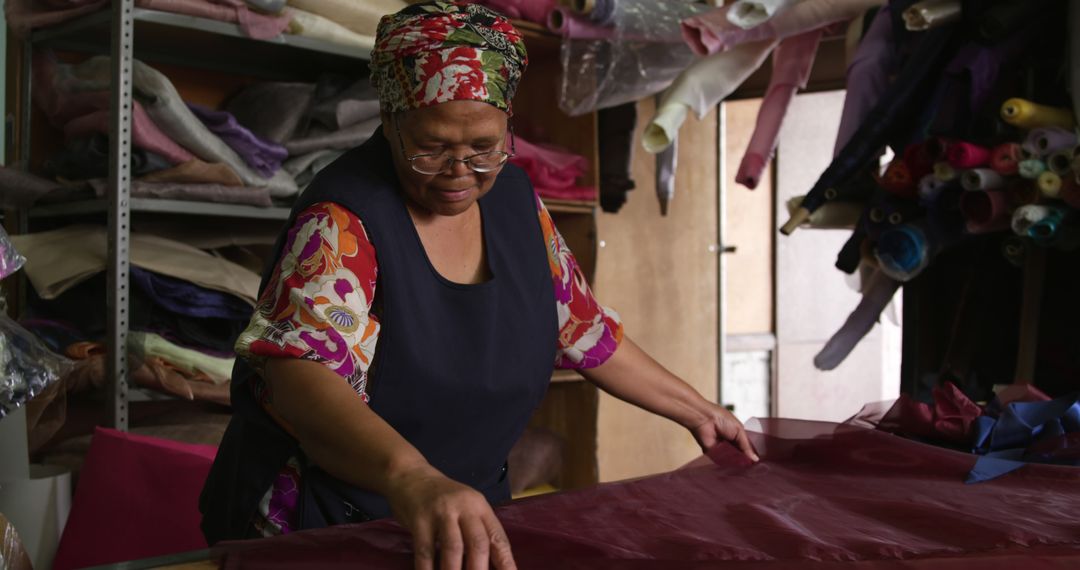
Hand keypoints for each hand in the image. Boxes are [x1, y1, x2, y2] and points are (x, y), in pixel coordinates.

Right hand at [385, 464, 515, 569]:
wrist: (411, 475)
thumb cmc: (442, 499)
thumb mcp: (466, 507)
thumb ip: (478, 531)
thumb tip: (492, 565)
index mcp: (480, 506)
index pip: (497, 537)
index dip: (506, 561)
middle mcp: (464, 507)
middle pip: (478, 543)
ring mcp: (441, 512)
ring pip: (453, 548)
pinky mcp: (419, 519)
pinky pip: (425, 550)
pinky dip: (428, 569)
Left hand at [687, 403, 759, 461]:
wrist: (704, 419)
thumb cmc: (721, 418)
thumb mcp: (739, 430)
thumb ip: (747, 445)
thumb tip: (755, 458)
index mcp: (738, 436)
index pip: (747, 449)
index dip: (752, 455)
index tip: (758, 463)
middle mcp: (730, 443)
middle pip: (740, 456)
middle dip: (745, 461)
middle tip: (751, 468)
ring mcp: (722, 450)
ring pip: (732, 461)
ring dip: (737, 464)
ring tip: (743, 468)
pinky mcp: (714, 455)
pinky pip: (722, 462)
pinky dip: (727, 464)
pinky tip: (733, 467)